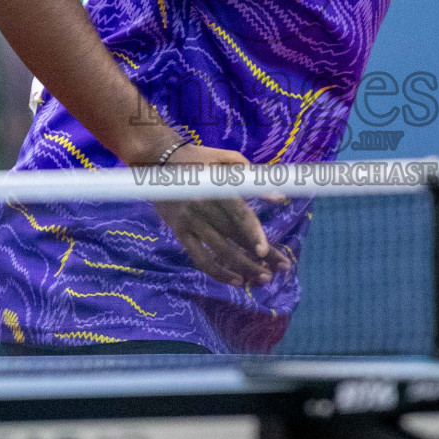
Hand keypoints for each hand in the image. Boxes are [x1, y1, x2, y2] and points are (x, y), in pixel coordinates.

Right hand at [151, 144, 292, 287]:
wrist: (158, 161)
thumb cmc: (199, 158)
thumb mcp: (226, 159)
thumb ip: (251, 177)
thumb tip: (279, 197)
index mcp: (216, 187)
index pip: (237, 213)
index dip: (251, 232)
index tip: (264, 251)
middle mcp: (202, 206)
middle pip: (233, 236)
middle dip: (259, 255)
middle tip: (280, 269)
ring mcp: (190, 222)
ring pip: (218, 251)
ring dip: (243, 268)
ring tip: (263, 279)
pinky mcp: (180, 232)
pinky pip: (199, 258)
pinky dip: (218, 272)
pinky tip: (237, 280)